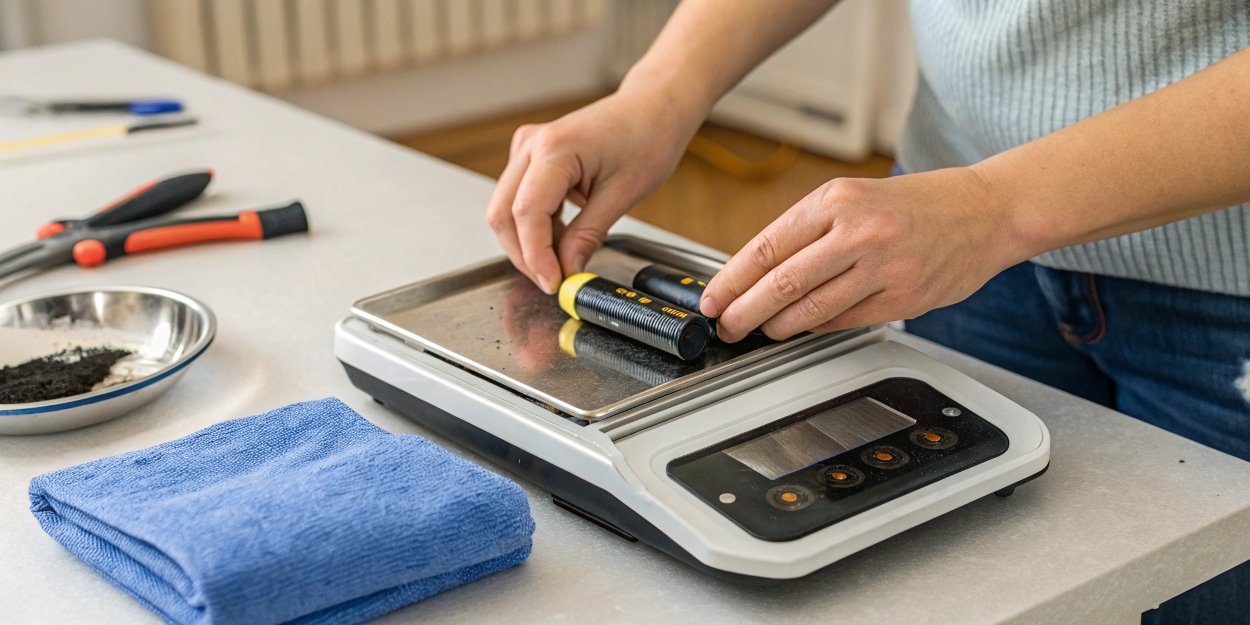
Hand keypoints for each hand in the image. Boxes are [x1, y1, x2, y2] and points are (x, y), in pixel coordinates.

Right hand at [486, 89, 697, 293]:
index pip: (526, 213)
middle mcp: (531, 145)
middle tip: (554, 281)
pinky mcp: (531, 156)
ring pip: (506, 209)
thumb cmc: (646, 138)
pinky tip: (562, 237)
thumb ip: (588, 235)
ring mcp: (527, 148)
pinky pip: (519, 199)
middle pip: (503, 213)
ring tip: (565, 257)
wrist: (652, 108)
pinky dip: (535, 226)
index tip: (553, 283)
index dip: (536, 255)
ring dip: (529, 242)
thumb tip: (567, 269)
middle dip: (525, 254)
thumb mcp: (622, 194)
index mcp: (555, 148)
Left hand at [699, 168, 1027, 340]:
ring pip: (810, 309)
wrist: (983, 212)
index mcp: (836, 201)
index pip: (766, 247)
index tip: (711, 300)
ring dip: (777, 326)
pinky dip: (816, 327)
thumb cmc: (913, 206)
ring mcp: (881, 268)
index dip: (731, 281)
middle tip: (726, 326)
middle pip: (781, 283)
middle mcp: (857, 232)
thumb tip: (755, 273)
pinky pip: (843, 321)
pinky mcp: (901, 298)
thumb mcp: (854, 199)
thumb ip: (808, 232)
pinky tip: (802, 327)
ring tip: (760, 330)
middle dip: (744, 312)